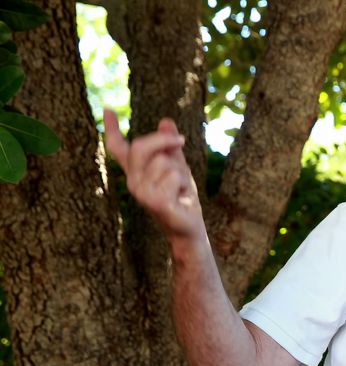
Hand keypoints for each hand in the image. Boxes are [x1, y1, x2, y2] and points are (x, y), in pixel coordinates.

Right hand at [104, 109, 203, 239]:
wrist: (189, 227)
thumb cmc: (182, 197)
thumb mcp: (178, 166)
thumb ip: (170, 146)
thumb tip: (166, 120)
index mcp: (135, 171)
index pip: (118, 148)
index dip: (112, 128)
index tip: (108, 109)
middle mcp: (132, 180)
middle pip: (141, 145)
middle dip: (164, 140)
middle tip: (182, 141)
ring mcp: (140, 191)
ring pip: (163, 162)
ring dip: (181, 171)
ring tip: (181, 187)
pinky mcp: (153, 200)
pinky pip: (172, 176)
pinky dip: (183, 183)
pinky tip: (181, 197)